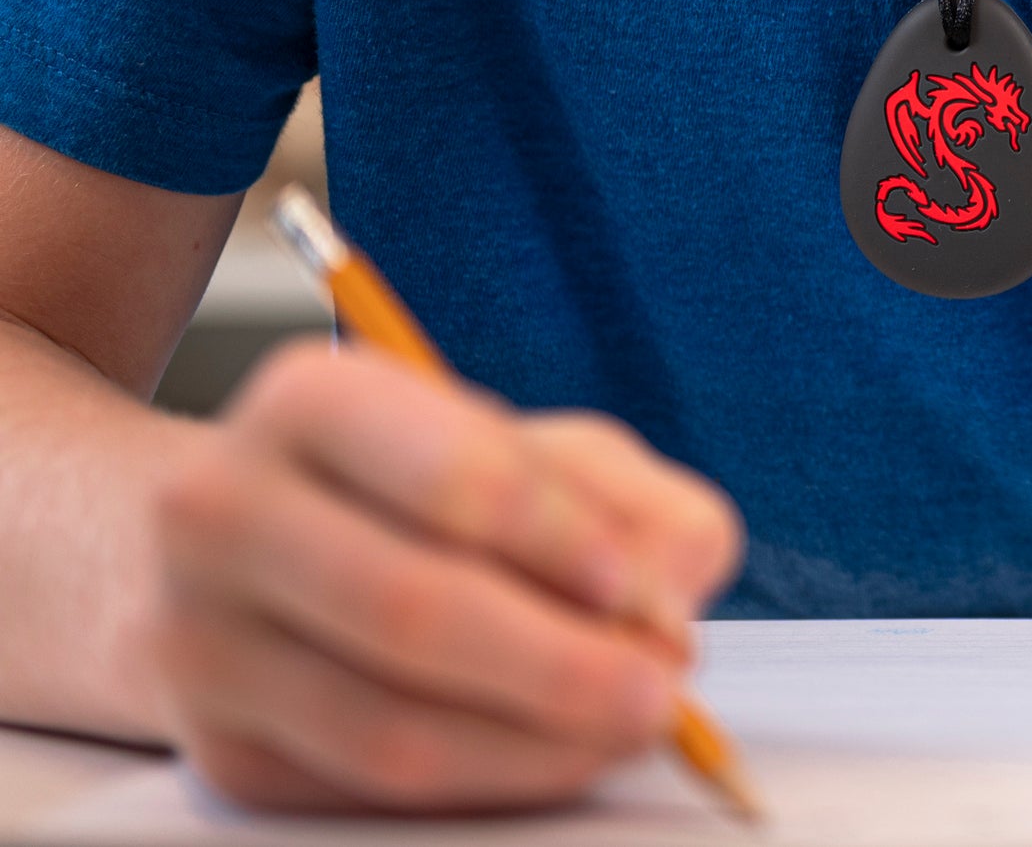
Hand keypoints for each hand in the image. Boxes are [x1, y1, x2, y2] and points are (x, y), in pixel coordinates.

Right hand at [148, 339, 741, 812]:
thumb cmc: (421, 481)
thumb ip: (627, 500)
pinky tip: (553, 752)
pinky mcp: (222, 748)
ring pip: (388, 725)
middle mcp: (228, 511)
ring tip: (628, 725)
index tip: (646, 590)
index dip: (562, 540)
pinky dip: (487, 779)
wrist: (246, 543)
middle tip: (663, 689)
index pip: (451, 477)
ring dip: (536, 742)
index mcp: (313, 400)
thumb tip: (667, 597)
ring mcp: (205, 639)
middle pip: (411, 609)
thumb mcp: (535, 448)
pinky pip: (370, 790)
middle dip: (562, 664)